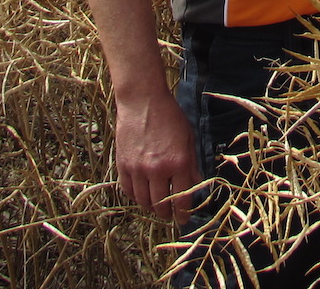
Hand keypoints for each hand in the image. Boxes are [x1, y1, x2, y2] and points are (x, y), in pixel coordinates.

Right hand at [114, 89, 200, 223]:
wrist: (142, 101)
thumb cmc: (170, 116)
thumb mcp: (188, 138)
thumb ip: (192, 164)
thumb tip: (197, 185)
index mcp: (178, 163)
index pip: (181, 200)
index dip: (182, 214)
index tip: (183, 219)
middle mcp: (157, 169)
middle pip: (160, 205)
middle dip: (167, 213)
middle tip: (169, 213)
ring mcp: (138, 168)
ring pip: (143, 201)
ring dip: (151, 207)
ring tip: (156, 204)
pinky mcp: (123, 164)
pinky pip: (128, 190)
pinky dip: (135, 196)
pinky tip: (142, 193)